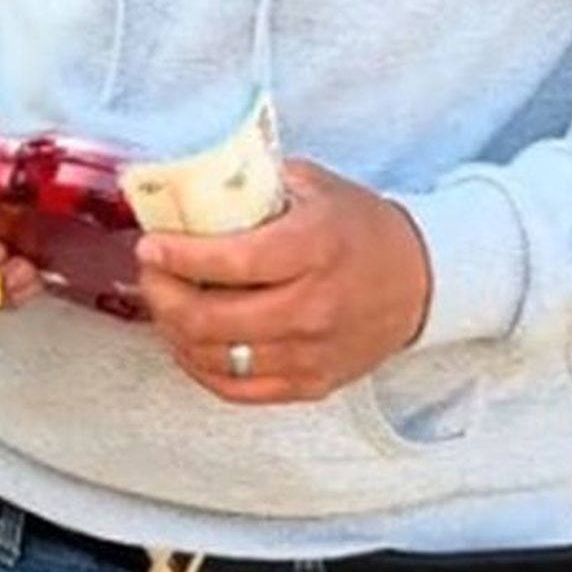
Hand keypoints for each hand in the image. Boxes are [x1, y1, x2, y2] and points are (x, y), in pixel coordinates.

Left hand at [134, 159, 432, 404]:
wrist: (420, 280)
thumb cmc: (359, 229)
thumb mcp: (313, 187)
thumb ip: (255, 184)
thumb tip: (189, 183)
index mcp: (315, 248)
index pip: (232, 262)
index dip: (179, 257)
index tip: (151, 245)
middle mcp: (313, 306)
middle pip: (211, 319)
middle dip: (162, 295)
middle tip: (151, 274)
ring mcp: (312, 352)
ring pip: (216, 357)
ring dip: (174, 331)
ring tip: (165, 304)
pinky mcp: (311, 383)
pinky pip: (236, 388)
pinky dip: (201, 367)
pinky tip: (189, 342)